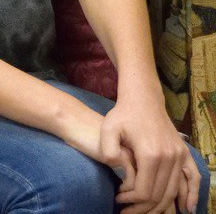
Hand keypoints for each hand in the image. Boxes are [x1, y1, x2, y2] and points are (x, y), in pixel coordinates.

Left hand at [104, 94, 198, 213]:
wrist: (143, 100)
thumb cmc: (122, 115)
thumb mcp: (108, 129)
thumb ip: (109, 151)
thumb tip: (118, 171)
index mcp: (150, 154)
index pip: (145, 191)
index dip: (131, 200)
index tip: (119, 199)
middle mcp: (169, 157)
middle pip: (160, 194)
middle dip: (144, 208)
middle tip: (128, 211)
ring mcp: (179, 156)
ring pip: (174, 191)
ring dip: (162, 206)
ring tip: (145, 212)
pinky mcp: (184, 153)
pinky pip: (193, 178)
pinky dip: (191, 195)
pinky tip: (186, 209)